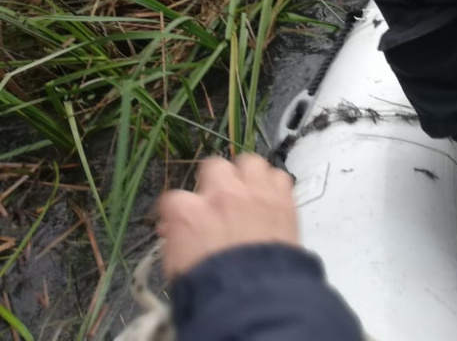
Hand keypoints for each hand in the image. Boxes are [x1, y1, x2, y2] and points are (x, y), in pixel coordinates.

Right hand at [156, 154, 298, 279]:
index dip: (182, 209)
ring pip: (250, 162)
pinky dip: (275, 185)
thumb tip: (174, 229)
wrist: (252, 294)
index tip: (187, 217)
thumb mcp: (177, 265)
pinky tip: (272, 199)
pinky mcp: (282, 198)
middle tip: (220, 196)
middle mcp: (220, 194)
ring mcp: (253, 192)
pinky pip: (280, 176)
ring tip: (250, 190)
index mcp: (188, 212)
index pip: (175, 198)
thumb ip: (176, 238)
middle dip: (215, 179)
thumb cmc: (210, 286)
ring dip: (248, 175)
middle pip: (215, 166)